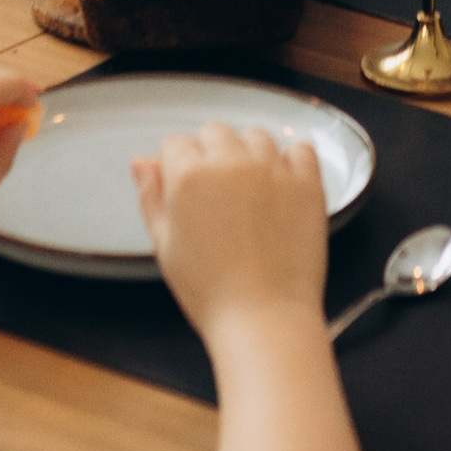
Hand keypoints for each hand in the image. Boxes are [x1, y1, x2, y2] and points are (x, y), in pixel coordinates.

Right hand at [136, 123, 329, 339]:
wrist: (264, 318)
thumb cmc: (211, 291)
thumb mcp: (164, 246)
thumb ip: (151, 197)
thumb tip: (142, 163)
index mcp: (190, 176)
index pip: (175, 144)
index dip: (175, 167)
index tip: (184, 190)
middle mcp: (232, 163)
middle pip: (214, 132)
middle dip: (209, 153)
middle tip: (215, 193)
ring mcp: (274, 170)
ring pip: (256, 135)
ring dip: (248, 153)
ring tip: (248, 191)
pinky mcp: (307, 184)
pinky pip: (300, 149)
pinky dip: (291, 160)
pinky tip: (281, 185)